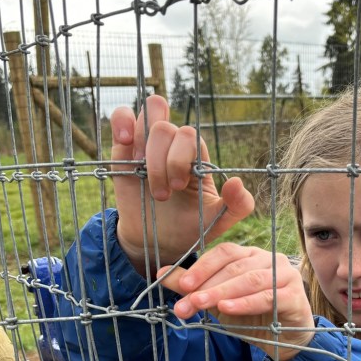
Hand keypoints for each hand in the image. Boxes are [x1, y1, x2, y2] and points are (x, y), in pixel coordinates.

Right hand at [110, 95, 253, 274]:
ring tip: (142, 174)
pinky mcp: (123, 150)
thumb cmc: (189, 228)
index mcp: (195, 157)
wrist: (158, 244)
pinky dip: (122, 122)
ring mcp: (147, 145)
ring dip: (143, 147)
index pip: (189, 136)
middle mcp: (172, 146)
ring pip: (147, 118)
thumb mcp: (218, 221)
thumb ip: (238, 206)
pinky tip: (126, 142)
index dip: (180, 158)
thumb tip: (236, 182)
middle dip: (162, 160)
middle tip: (163, 192)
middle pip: (166, 127)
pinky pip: (122, 117)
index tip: (178, 187)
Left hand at [158, 242, 314, 360]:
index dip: (202, 267)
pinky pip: (267, 297)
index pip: (224, 253)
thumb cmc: (252, 317)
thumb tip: (160, 274)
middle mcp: (269, 259)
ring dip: (222, 293)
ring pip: (249, 280)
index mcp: (250, 255)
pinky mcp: (295, 295)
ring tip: (201, 305)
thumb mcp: (218, 301)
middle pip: (234, 268)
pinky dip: (245, 303)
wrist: (284, 340)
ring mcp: (285, 275)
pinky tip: (227, 309)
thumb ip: (194, 287)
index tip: (182, 286)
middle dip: (207, 286)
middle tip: (186, 303)